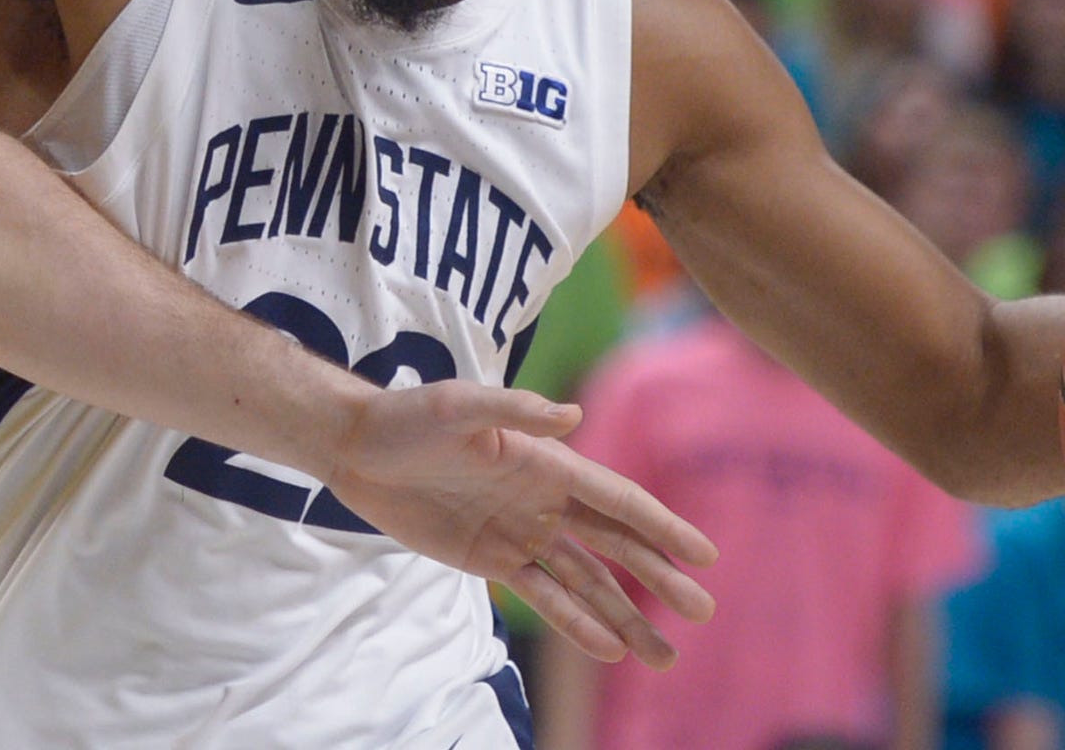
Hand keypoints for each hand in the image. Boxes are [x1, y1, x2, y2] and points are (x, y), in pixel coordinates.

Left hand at [319, 382, 714, 669]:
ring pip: (587, 582)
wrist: (359, 449)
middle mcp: (546, 500)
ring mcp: (522, 533)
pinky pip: (544, 596)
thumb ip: (513, 411)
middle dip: (659, 579)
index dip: (662, 526)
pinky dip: (576, 623)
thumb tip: (568, 415)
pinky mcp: (493, 560)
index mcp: (549, 462)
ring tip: (663, 656)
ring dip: (625, 616)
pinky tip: (607, 649)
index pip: (617, 500)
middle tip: (701, 613)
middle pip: (615, 546)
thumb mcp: (458, 407)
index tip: (705, 555)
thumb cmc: (410, 417)